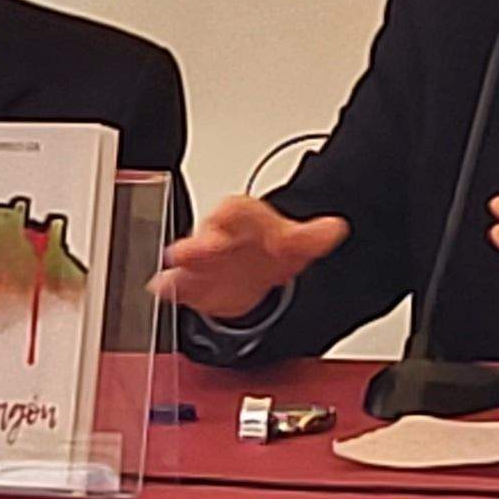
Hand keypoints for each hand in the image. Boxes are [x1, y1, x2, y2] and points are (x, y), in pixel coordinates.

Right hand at [149, 194, 348, 320]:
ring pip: (189, 258)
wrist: (259, 268)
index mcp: (241, 216)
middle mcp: (219, 234)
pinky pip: (178, 280)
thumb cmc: (269, 247)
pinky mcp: (193, 280)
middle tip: (186, 252)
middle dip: (198, 245)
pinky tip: (162, 288)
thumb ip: (312, 237)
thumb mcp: (294, 241)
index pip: (234, 210)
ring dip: (182, 264)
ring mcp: (203, 258)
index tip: (222, 229)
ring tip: (171, 270)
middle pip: (205, 235)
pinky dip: (171, 285)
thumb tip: (335, 228)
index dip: (229, 220)